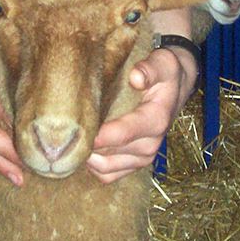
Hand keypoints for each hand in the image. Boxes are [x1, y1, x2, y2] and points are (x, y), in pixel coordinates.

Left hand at [86, 47, 197, 183]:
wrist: (175, 91)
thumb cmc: (164, 75)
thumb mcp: (163, 64)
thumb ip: (150, 69)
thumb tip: (135, 77)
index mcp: (155, 121)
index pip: (123, 133)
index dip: (97, 136)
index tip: (76, 130)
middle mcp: (150, 145)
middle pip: (108, 154)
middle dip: (86, 146)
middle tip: (64, 133)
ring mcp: (142, 159)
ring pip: (105, 169)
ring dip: (87, 158)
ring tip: (73, 140)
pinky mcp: (134, 165)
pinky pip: (107, 176)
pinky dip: (93, 167)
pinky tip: (85, 149)